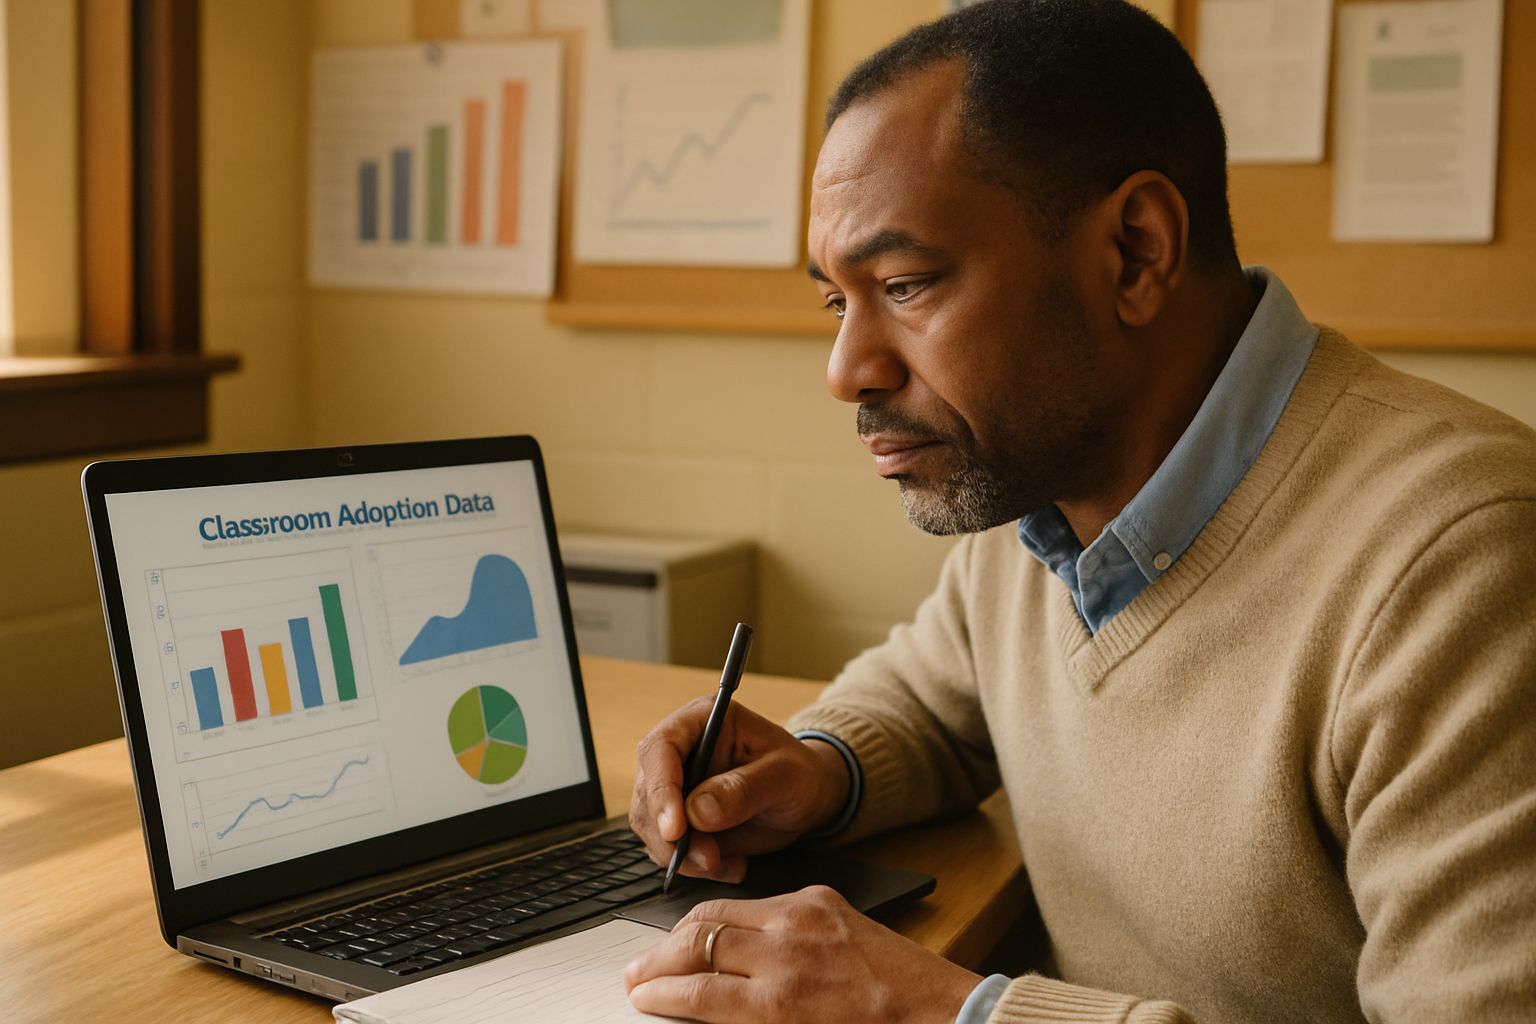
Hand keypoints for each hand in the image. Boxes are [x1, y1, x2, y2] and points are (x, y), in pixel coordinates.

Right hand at [624, 886, 980, 1023]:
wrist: (936, 1010)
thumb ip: (743, 1023)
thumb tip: (698, 1009)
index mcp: (779, 1003)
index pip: (695, 992)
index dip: (658, 995)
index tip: (639, 998)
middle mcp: (786, 952)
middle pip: (697, 944)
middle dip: (656, 961)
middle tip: (635, 975)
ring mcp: (802, 915)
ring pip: (719, 912)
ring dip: (682, 933)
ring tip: (659, 951)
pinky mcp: (819, 897)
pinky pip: (757, 901)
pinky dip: (728, 916)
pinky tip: (713, 930)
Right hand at [630, 699, 850, 881]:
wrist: (806, 798)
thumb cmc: (800, 774)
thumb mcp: (786, 776)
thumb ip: (744, 789)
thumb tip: (696, 811)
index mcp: (701, 720)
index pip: (660, 748)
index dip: (661, 789)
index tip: (676, 829)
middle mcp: (680, 751)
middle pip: (648, 792)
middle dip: (672, 835)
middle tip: (710, 858)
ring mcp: (676, 786)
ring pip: (652, 826)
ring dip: (683, 855)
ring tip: (726, 864)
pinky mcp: (679, 819)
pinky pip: (668, 849)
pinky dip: (694, 866)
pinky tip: (729, 865)